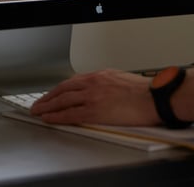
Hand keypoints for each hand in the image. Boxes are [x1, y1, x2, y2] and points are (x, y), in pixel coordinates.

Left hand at [29, 69, 159, 125]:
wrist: (154, 97)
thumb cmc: (145, 91)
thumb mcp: (123, 79)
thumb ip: (108, 83)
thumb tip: (101, 90)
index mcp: (101, 75)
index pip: (73, 81)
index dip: (60, 89)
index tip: (53, 93)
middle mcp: (93, 83)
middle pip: (63, 89)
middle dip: (48, 97)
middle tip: (39, 103)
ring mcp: (92, 96)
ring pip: (62, 100)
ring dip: (47, 106)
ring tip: (38, 111)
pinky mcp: (94, 111)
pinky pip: (69, 114)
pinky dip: (56, 116)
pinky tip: (49, 118)